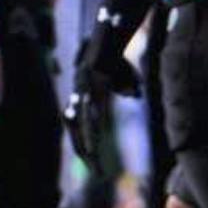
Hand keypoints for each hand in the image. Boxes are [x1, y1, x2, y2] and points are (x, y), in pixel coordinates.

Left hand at [64, 38, 138, 172]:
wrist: (108, 37)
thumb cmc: (114, 58)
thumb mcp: (122, 77)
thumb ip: (125, 88)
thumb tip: (132, 95)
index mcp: (81, 97)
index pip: (76, 126)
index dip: (80, 143)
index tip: (87, 161)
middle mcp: (78, 95)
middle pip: (75, 128)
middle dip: (83, 149)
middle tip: (92, 170)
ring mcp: (83, 90)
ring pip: (83, 121)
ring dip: (88, 141)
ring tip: (93, 160)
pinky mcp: (91, 83)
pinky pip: (92, 107)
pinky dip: (94, 123)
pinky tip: (97, 137)